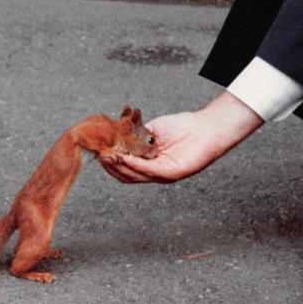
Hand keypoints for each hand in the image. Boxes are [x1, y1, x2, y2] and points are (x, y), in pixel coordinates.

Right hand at [98, 91, 262, 183]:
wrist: (205, 128)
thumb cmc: (182, 127)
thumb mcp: (151, 130)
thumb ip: (135, 136)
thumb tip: (115, 137)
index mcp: (148, 163)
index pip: (124, 168)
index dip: (110, 162)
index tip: (97, 151)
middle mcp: (154, 172)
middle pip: (126, 175)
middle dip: (110, 166)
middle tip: (98, 155)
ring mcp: (162, 175)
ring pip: (134, 176)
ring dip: (118, 166)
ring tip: (107, 155)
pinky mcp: (171, 174)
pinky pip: (148, 171)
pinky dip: (134, 164)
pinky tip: (124, 156)